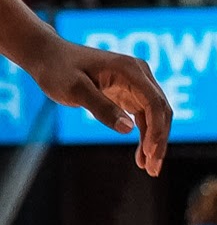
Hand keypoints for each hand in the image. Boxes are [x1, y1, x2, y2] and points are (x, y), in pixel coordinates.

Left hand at [23, 39, 169, 174]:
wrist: (48, 56)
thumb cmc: (58, 70)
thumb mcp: (75, 90)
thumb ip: (101, 108)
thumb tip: (129, 130)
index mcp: (131, 70)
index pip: (154, 102)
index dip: (156, 129)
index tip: (151, 153)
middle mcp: (139, 75)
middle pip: (161, 111)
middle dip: (159, 140)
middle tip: (153, 168)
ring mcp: (136, 84)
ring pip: (155, 116)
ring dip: (154, 141)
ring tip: (149, 168)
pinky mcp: (128, 93)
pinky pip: (144, 117)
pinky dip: (144, 136)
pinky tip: (141, 155)